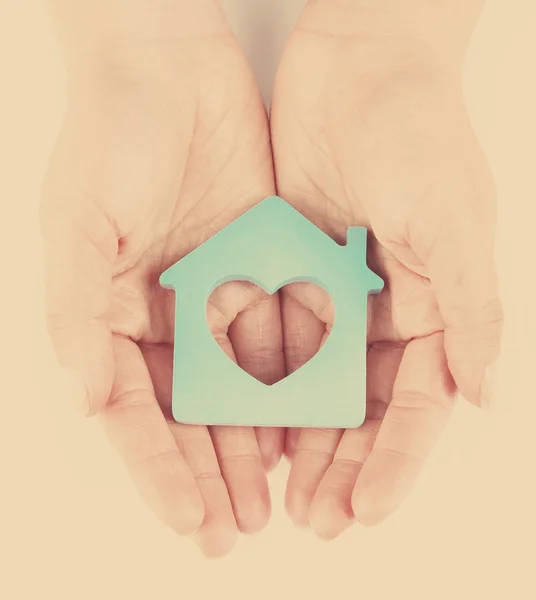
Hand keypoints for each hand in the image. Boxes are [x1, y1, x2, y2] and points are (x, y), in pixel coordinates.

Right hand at [40, 2, 284, 556]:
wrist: (168, 68)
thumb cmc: (112, 138)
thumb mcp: (80, 228)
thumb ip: (77, 317)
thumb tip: (89, 400)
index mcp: (115, 314)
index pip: (138, 409)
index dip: (159, 468)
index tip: (188, 518)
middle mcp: (165, 313)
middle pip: (190, 411)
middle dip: (210, 472)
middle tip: (236, 529)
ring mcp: (215, 293)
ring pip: (238, 383)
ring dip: (253, 440)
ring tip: (272, 496)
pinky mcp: (259, 265)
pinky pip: (278, 333)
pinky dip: (289, 380)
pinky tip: (302, 424)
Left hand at [270, 4, 502, 538]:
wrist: (359, 65)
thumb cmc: (417, 133)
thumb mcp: (455, 222)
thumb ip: (471, 309)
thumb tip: (484, 394)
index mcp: (433, 307)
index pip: (417, 406)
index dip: (394, 462)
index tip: (364, 509)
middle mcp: (383, 311)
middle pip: (363, 409)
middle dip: (341, 466)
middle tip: (314, 520)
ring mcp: (333, 294)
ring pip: (314, 385)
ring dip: (299, 439)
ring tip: (277, 494)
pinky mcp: (289, 270)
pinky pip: (273, 338)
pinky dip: (262, 383)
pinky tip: (246, 427)